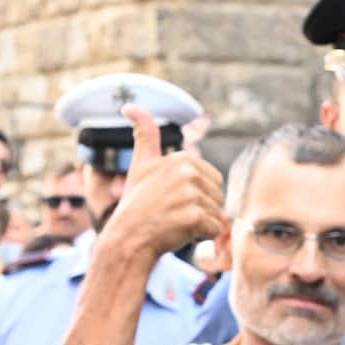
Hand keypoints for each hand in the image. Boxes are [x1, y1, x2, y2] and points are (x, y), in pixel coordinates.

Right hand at [97, 103, 226, 263]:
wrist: (127, 239)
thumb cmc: (136, 205)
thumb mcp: (141, 164)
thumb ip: (144, 135)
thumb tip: (130, 106)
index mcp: (182, 159)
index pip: (212, 180)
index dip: (196, 195)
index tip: (171, 200)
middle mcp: (188, 172)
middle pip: (218, 197)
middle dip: (202, 210)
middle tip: (173, 214)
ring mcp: (191, 194)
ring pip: (217, 214)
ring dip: (201, 224)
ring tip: (175, 224)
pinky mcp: (194, 217)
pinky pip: (214, 230)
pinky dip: (201, 236)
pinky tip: (179, 234)